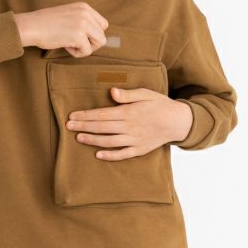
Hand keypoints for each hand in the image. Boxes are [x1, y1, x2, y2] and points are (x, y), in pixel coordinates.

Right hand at [14, 4, 108, 55]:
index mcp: (84, 7)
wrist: (31, 26)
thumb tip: (97, 38)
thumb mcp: (68, 16)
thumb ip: (82, 22)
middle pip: (102, 34)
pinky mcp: (79, 35)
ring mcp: (83, 23)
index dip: (92, 34)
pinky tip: (65, 46)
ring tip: (71, 44)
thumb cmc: (45, 24)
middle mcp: (86, 13)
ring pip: (100, 42)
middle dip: (90, 43)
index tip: (78, 36)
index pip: (102, 24)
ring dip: (86, 48)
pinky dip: (77, 53)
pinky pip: (87, 51)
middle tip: (74, 42)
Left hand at [64, 87, 193, 158]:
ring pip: (109, 141)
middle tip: (68, 126)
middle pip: (102, 127)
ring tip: (78, 138)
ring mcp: (135, 140)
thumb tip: (112, 92)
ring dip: (92, 140)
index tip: (73, 116)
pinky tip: (98, 155)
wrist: (178, 122)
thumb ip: (128, 94)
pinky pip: (123, 154)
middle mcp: (130, 127)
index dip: (86, 115)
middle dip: (84, 126)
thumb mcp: (146, 94)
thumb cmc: (160, 105)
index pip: (103, 114)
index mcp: (129, 112)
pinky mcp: (140, 149)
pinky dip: (110, 156)